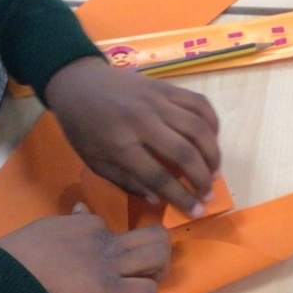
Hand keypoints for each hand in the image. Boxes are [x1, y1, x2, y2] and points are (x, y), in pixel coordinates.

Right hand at [0, 207, 170, 292]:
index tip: (110, 259)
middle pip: (155, 236)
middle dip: (159, 252)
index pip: (118, 229)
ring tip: (143, 283)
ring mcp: (111, 266)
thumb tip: (82, 209)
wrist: (13, 273)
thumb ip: (71, 221)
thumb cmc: (21, 251)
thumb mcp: (49, 225)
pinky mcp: (110, 291)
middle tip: (147, 268)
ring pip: (158, 258)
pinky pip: (145, 292)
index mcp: (90, 223)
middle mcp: (107, 240)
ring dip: (157, 272)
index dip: (119, 245)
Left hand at [44, 56, 219, 218]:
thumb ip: (126, 182)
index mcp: (121, 145)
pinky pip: (199, 103)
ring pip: (198, 128)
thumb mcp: (94, 162)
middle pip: (184, 154)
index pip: (159, 176)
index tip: (197, 211)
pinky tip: (212, 139)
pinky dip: (212, 122)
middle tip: (208, 195)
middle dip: (202, 179)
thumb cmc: (83, 127)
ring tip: (214, 171)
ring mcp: (157, 102)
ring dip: (212, 154)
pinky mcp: (167, 87)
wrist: (78, 81)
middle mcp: (143, 122)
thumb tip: (158, 200)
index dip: (181, 197)